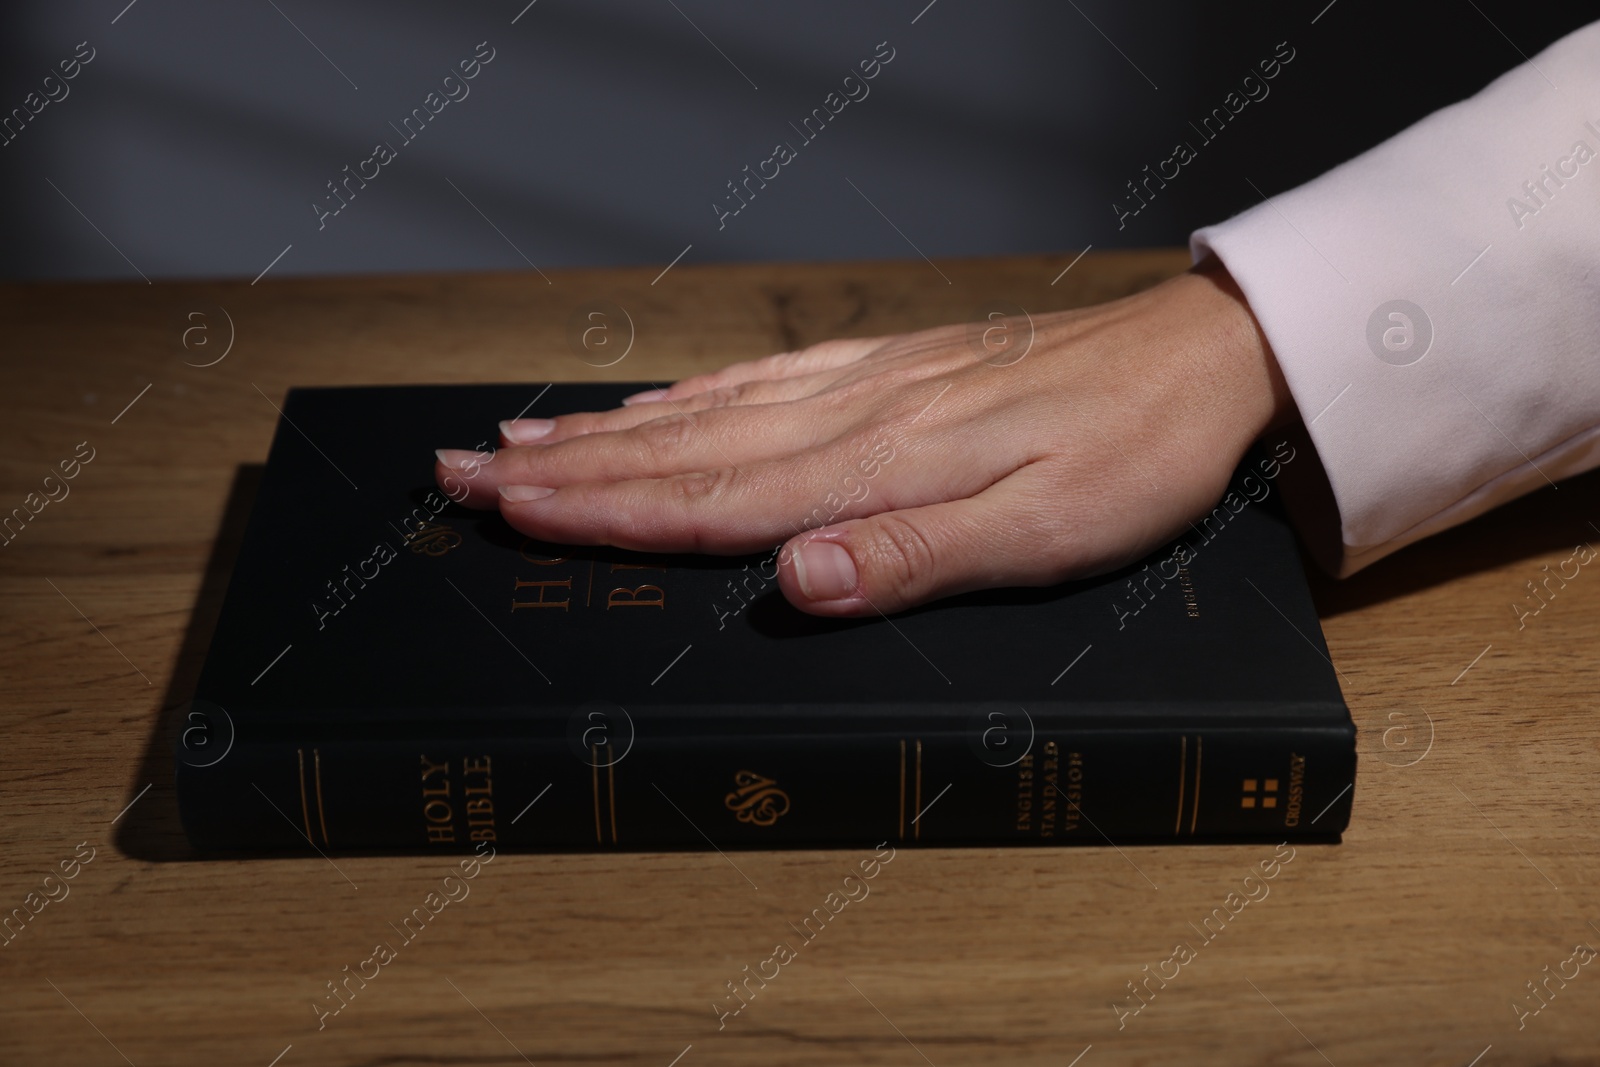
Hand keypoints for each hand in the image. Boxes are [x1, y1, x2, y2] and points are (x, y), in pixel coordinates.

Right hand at [435, 259, 1293, 616]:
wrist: (1194, 359)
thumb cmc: (1132, 456)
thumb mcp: (1047, 532)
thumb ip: (913, 555)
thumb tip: (797, 578)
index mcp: (879, 465)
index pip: (712, 498)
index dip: (603, 510)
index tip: (508, 512)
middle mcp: (851, 414)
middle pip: (680, 446)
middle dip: (562, 467)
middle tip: (455, 472)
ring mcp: (863, 382)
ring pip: (705, 408)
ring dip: (603, 429)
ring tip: (513, 438)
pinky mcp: (887, 366)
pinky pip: (760, 378)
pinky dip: (687, 392)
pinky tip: (650, 399)